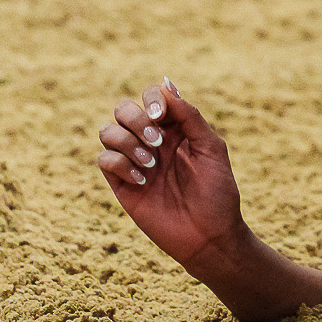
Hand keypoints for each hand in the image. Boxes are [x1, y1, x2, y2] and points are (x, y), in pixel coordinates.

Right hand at [96, 80, 243, 267]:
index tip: (161, 116)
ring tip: (151, 166)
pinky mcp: (122, 184)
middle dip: (135, 119)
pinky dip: (121, 164)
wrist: (209, 236)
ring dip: (127, 142)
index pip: (152, 97)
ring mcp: (134, 161)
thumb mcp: (211, 149)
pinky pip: (104, 160)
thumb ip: (189, 117)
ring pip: (107, 131)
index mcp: (175, 128)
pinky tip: (143, 181)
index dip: (151, 99)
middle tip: (156, 142)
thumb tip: (166, 85)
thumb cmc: (217, 192)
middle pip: (123, 109)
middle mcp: (151, 141)